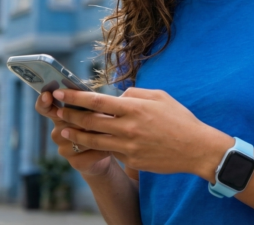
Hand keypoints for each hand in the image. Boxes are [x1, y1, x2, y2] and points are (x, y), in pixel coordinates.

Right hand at [35, 91, 113, 176]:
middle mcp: (58, 132)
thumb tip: (96, 97)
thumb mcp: (95, 111)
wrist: (106, 152)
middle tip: (106, 114)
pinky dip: (105, 147)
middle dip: (88, 117)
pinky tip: (113, 145)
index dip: (43, 101)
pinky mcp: (76, 162)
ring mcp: (64, 149)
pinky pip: (92, 150)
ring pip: (82, 137)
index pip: (44, 108)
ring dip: (100, 132)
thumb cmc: (99, 125)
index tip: (48, 95)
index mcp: (59, 116)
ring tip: (113, 130)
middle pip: (69, 121)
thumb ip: (90, 104)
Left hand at [54, 87, 233, 179]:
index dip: (75, 97)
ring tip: (63, 129)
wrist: (196, 149)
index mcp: (134, 108)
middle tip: (57, 110)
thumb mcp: (160, 96)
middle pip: (90, 121)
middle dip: (69, 115)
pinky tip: (89, 143)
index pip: (96, 101)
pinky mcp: (132, 161)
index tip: (61, 92)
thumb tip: (118, 96)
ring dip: (76, 134)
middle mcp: (128, 127)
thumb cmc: (179, 119)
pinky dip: (98, 147)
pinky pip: (111, 152)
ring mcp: (129, 147)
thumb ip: (136, 93)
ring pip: (94, 140)